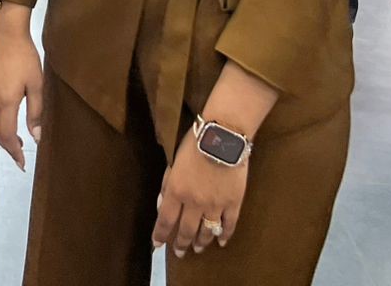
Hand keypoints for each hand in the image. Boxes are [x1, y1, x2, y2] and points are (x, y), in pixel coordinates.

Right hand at [0, 5, 43, 170]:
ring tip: (16, 142)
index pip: (7, 135)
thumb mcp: (37, 85)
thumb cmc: (26, 59)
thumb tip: (36, 136)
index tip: (21, 163)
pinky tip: (7, 121)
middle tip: (19, 156)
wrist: (8, 34)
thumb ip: (36, 112)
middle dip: (7, 146)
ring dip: (2, 135)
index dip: (13, 151)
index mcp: (6, 102)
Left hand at [153, 133, 249, 258]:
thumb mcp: (173, 162)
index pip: (165, 220)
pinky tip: (221, 241)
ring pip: (206, 231)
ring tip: (198, 248)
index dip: (160, 235)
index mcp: (176, 191)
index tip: (157, 245)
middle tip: (179, 253)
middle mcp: (194, 203)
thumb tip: (161, 205)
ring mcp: (215, 205)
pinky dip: (224, 235)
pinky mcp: (233, 203)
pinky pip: (229, 225)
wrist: (222, 136)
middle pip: (186, 230)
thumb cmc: (194, 144)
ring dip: (201, 242)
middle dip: (181, 244)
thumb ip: (166, 184)